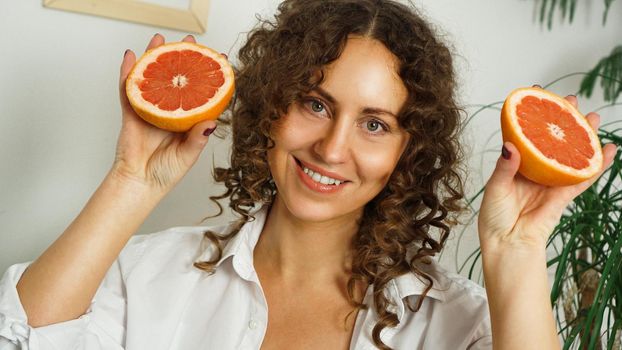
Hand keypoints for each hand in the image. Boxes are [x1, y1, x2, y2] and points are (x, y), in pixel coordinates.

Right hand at [111, 33, 217, 190]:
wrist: (140, 184)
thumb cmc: (166, 173)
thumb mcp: (188, 155)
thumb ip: (197, 139)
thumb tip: (211, 122)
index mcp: (186, 120)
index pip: (199, 93)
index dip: (207, 77)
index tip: (218, 60)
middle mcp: (169, 111)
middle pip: (175, 79)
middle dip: (181, 59)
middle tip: (189, 41)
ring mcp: (150, 110)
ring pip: (152, 78)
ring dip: (154, 58)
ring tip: (159, 40)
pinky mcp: (131, 114)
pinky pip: (128, 90)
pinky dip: (127, 73)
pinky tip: (129, 56)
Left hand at [478, 95, 617, 252]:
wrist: (507, 245)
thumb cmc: (495, 218)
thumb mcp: (495, 189)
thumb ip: (505, 168)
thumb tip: (510, 145)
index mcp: (515, 165)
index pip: (526, 135)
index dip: (533, 116)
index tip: (538, 93)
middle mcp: (534, 170)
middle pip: (553, 140)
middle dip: (564, 120)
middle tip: (573, 100)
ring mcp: (550, 182)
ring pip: (571, 155)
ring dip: (584, 137)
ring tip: (595, 118)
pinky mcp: (563, 196)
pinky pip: (583, 178)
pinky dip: (597, 165)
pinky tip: (609, 150)